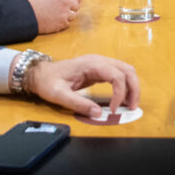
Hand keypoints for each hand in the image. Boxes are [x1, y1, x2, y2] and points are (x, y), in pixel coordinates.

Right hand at [25, 0, 79, 33]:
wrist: (27, 14)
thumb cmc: (35, 1)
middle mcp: (65, 1)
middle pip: (76, 4)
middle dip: (71, 6)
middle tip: (63, 8)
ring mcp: (65, 13)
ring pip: (73, 14)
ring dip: (67, 15)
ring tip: (58, 15)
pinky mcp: (62, 23)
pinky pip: (67, 23)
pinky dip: (62, 22)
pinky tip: (54, 20)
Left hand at [25, 55, 140, 116]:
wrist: (41, 74)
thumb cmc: (48, 82)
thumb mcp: (59, 95)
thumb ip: (78, 104)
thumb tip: (98, 114)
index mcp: (90, 64)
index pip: (116, 75)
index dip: (120, 93)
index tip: (113, 109)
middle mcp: (99, 61)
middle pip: (127, 70)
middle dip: (133, 89)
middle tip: (132, 107)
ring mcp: (100, 64)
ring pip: (126, 71)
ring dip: (132, 87)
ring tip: (130, 105)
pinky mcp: (100, 70)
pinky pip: (119, 75)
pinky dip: (125, 86)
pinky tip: (122, 99)